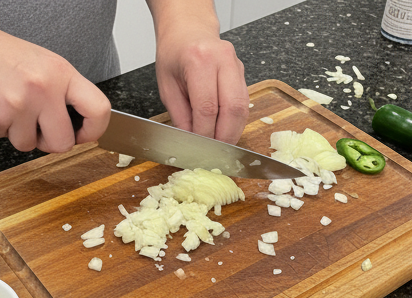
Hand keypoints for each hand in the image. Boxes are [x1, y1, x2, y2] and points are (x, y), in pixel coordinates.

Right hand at [0, 2, 108, 151]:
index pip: (99, 110)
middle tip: (36, 125)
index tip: (83, 134)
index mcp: (59, 71)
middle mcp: (43, 87)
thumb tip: (81, 127)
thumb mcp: (39, 63)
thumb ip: (62, 93)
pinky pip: (4, 139)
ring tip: (6, 104)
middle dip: (50, 142)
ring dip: (19, 133)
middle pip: (64, 143)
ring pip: (30, 145)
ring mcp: (18, 104)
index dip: (94, 130)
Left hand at [147, 1, 247, 142]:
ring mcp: (237, 67)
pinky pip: (244, 106)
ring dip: (233, 132)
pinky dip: (235, 123)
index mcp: (199, 60)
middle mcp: (223, 60)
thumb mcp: (167, 86)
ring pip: (242, 110)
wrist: (188, 30)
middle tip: (214, 153)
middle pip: (232, 110)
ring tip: (220, 145)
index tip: (198, 149)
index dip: (204, 134)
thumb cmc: (175, 54)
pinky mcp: (244, 75)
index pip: (207, 108)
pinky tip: (225, 130)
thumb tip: (192, 142)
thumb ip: (180, 116)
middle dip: (224, 137)